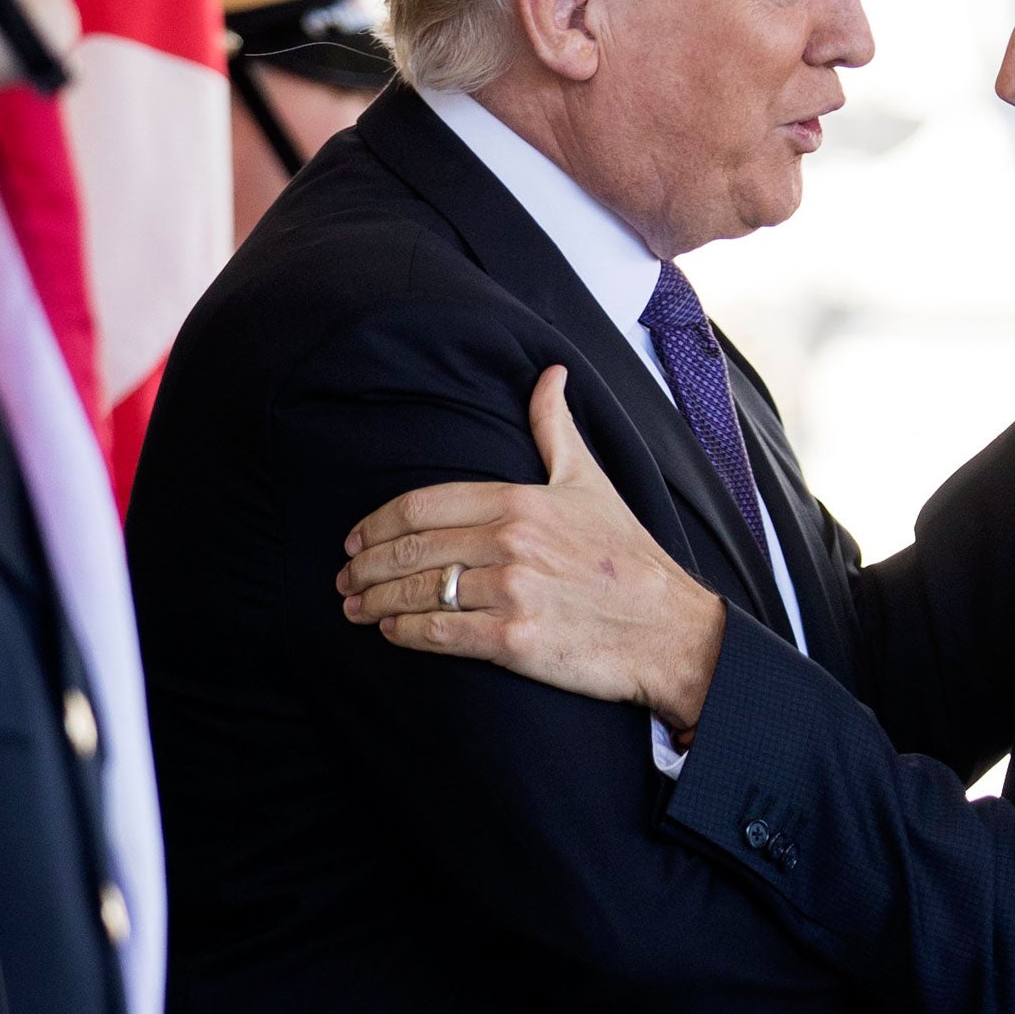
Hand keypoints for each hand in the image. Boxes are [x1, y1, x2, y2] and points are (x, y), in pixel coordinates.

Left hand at [336, 365, 727, 731]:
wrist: (670, 629)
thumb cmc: (630, 557)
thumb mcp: (591, 482)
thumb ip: (556, 429)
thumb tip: (550, 373)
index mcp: (520, 500)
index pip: (423, 505)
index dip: (378, 523)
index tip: (356, 539)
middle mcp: (511, 541)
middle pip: (410, 550)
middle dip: (366, 566)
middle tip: (344, 580)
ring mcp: (512, 591)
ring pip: (418, 592)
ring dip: (376, 602)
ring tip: (356, 609)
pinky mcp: (515, 640)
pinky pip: (440, 634)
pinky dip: (406, 633)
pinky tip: (392, 632)